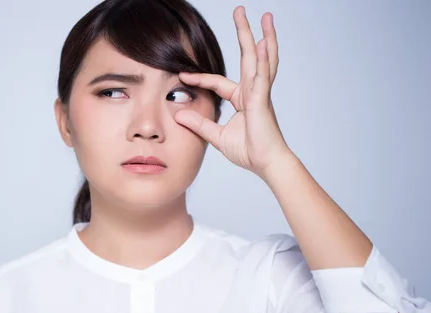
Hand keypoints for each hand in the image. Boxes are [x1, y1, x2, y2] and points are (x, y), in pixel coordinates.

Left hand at [174, 6, 292, 178]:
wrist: (266, 164)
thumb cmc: (248, 151)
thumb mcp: (216, 137)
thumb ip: (199, 125)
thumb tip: (179, 115)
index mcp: (242, 99)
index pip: (217, 82)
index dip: (199, 79)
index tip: (181, 75)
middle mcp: (252, 91)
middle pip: (247, 57)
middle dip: (244, 33)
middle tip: (241, 11)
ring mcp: (260, 93)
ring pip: (260, 59)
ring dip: (261, 36)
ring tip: (263, 16)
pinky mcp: (263, 100)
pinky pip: (262, 76)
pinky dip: (263, 59)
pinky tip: (262, 42)